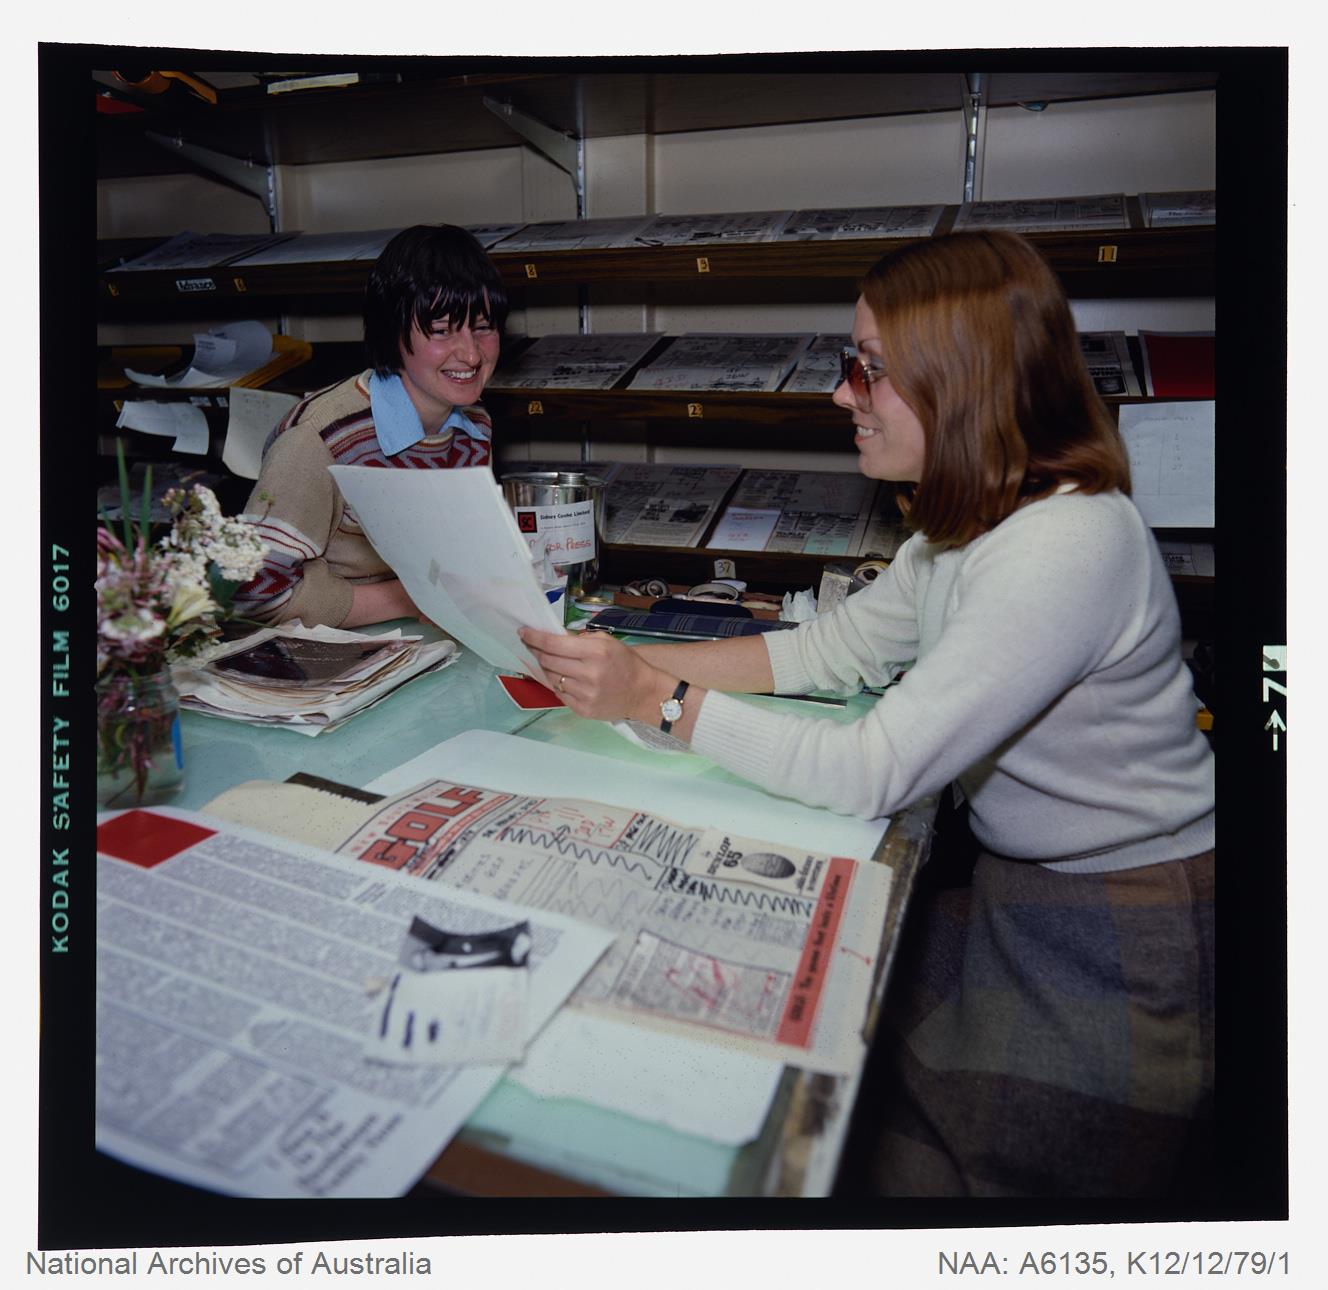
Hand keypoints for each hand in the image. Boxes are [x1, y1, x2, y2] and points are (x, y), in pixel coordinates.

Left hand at [519, 627, 663, 722]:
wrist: (642, 693)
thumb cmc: (625, 662)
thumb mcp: (606, 642)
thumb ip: (579, 639)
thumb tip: (552, 636)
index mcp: (595, 652)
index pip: (554, 644)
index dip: (534, 637)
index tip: (523, 632)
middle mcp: (588, 673)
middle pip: (548, 661)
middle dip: (537, 651)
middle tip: (532, 646)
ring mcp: (584, 694)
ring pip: (551, 678)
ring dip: (546, 668)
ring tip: (551, 662)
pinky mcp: (582, 710)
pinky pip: (559, 694)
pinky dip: (558, 684)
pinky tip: (565, 679)